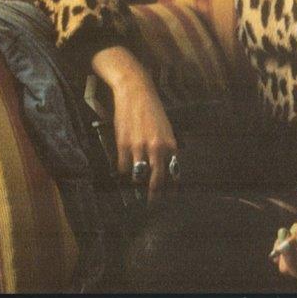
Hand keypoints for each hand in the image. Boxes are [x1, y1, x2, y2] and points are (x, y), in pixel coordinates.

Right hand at [110, 72, 177, 204]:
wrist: (136, 92)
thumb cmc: (152, 111)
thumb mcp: (166, 129)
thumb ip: (167, 148)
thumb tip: (166, 166)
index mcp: (171, 144)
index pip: (173, 173)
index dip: (171, 187)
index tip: (169, 198)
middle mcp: (157, 148)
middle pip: (157, 180)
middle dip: (155, 195)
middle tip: (153, 205)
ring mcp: (139, 147)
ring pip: (138, 175)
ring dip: (137, 182)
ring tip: (137, 190)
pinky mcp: (123, 145)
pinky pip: (123, 167)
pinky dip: (124, 170)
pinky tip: (125, 169)